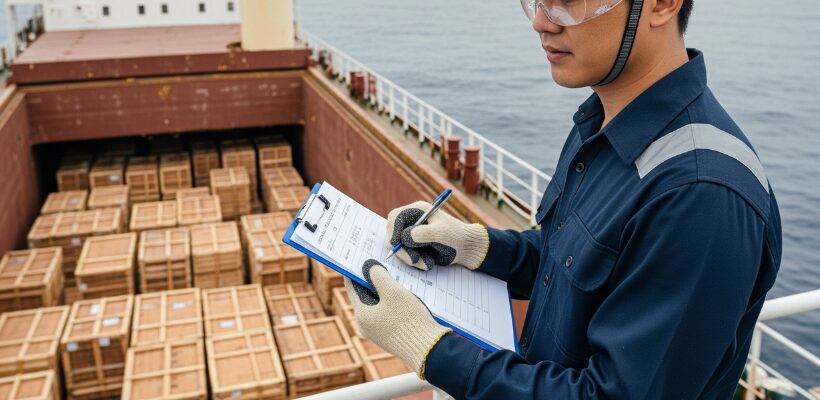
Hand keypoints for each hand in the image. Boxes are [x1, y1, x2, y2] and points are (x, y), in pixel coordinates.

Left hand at [345, 259, 450, 378]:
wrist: (429, 349)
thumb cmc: (409, 319)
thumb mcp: (393, 291)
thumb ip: (378, 275)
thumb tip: (369, 267)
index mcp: (362, 316)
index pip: (352, 287)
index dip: (355, 271)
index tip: (359, 258)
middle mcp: (366, 326)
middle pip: (365, 296)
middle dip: (372, 280)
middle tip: (379, 263)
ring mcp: (379, 332)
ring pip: (378, 304)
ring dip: (384, 291)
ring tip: (394, 276)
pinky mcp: (392, 335)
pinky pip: (388, 313)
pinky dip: (392, 302)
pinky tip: (404, 295)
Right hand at [387, 201, 488, 269]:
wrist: (466, 248)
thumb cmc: (455, 236)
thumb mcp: (440, 233)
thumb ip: (422, 233)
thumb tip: (404, 238)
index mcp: (416, 210)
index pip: (395, 217)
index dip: (393, 231)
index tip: (396, 244)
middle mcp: (411, 221)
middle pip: (393, 234)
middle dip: (402, 250)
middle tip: (414, 261)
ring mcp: (412, 234)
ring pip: (399, 248)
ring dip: (410, 259)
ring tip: (427, 264)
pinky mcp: (414, 247)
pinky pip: (406, 256)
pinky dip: (415, 262)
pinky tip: (428, 263)